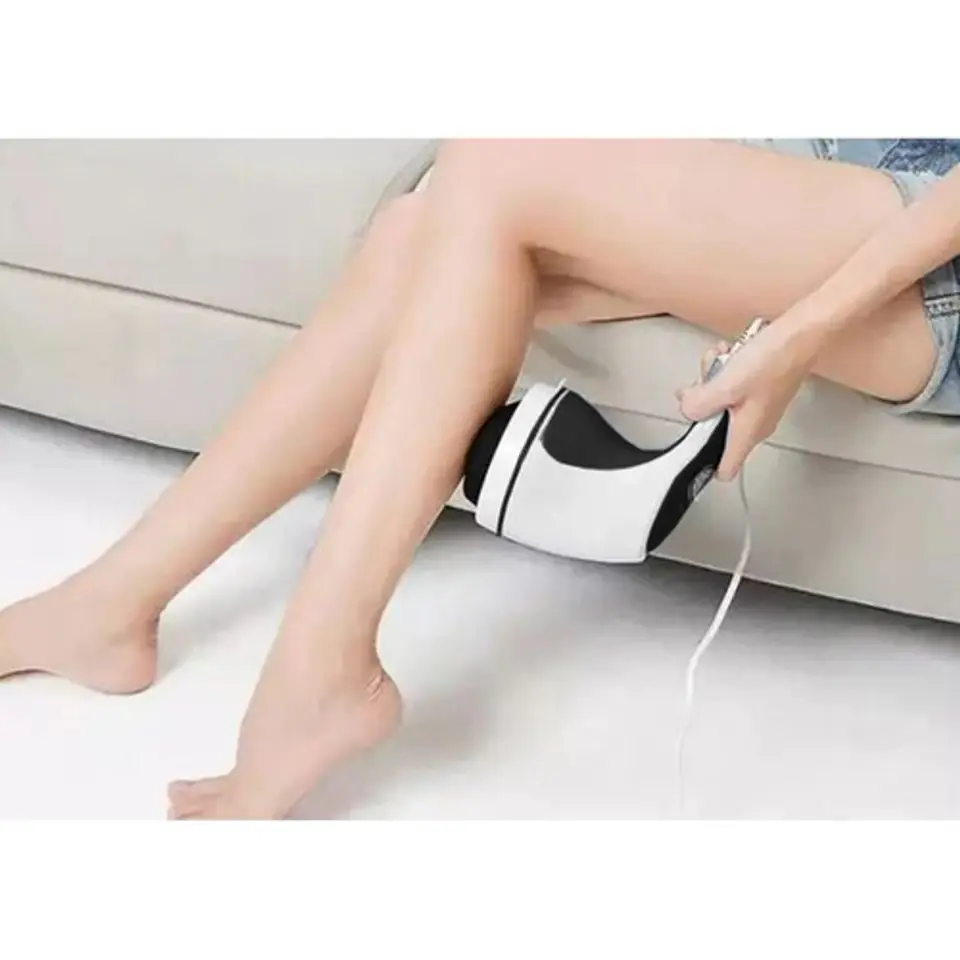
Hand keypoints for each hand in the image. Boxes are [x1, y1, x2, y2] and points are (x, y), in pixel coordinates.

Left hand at [676, 319, 821, 480]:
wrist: (801, 333)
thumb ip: (699, 404)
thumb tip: (687, 410)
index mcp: (747, 434)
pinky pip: (733, 386)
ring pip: (721, 402)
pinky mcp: (761, 388)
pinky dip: (727, 370)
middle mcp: (755, 427)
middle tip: (703, 383)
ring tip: (721, 359)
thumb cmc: (770, 361)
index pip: (725, 470)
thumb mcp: (725, 385)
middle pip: (714, 429)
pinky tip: (730, 353)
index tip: (689, 446)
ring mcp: (759, 407)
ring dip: (713, 380)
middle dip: (702, 404)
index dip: (704, 463)